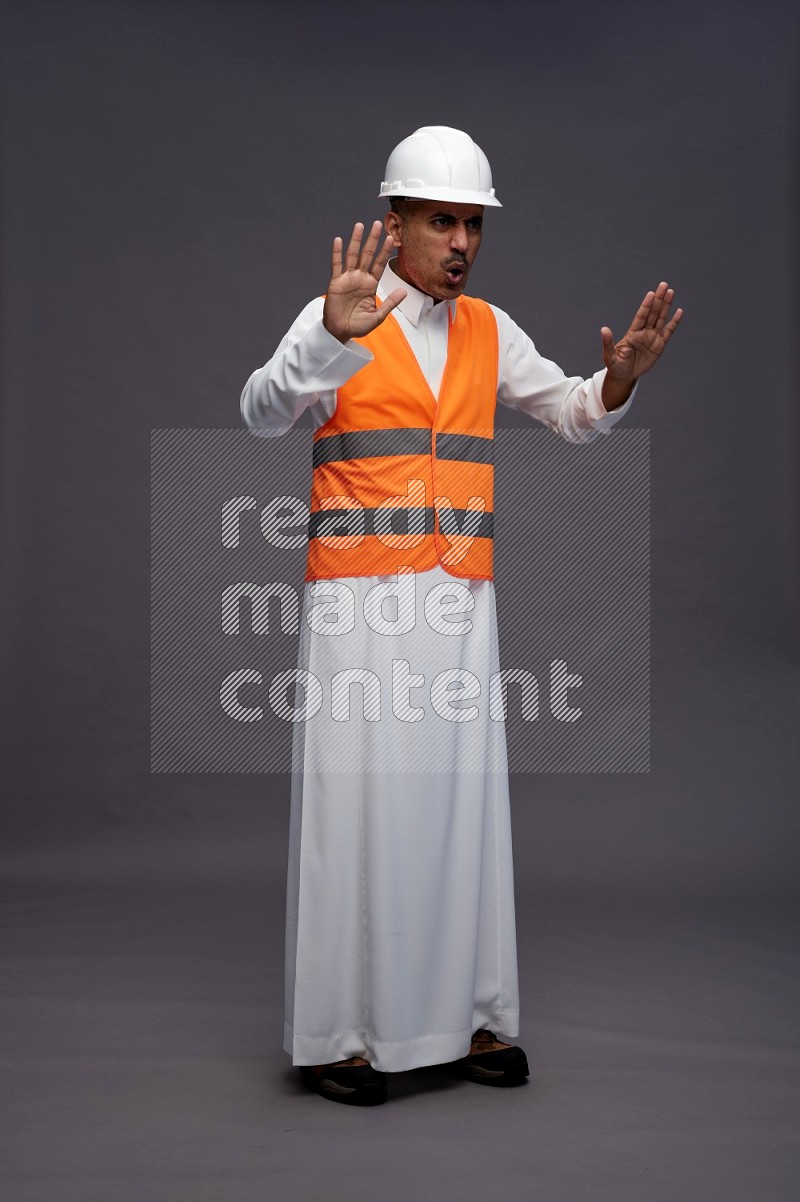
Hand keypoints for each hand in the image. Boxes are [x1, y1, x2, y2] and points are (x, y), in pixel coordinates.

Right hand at [323, 220, 406, 342]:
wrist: (340, 332)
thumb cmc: (358, 325)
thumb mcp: (378, 316)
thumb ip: (390, 303)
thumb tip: (404, 291)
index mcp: (371, 285)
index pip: (380, 264)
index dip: (385, 251)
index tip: (391, 239)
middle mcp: (360, 278)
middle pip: (367, 255)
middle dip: (372, 240)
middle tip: (377, 224)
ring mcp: (347, 278)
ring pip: (352, 255)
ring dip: (356, 240)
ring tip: (360, 226)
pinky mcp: (335, 282)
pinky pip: (336, 265)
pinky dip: (337, 253)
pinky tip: (338, 240)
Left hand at [601, 281, 682, 384]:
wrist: (624, 376)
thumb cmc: (615, 366)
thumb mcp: (609, 356)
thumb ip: (608, 343)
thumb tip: (604, 329)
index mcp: (632, 333)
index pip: (641, 316)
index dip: (646, 305)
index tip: (651, 294)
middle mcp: (643, 332)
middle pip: (653, 313)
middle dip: (658, 299)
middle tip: (663, 285)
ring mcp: (652, 338)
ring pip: (661, 318)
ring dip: (666, 306)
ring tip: (671, 292)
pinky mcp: (659, 345)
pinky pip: (668, 332)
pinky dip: (674, 322)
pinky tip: (679, 311)